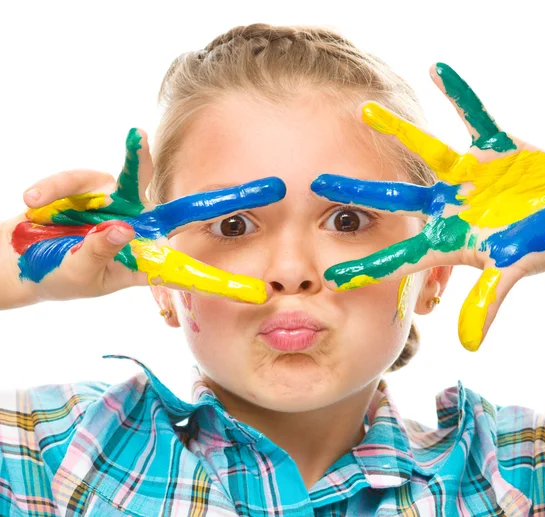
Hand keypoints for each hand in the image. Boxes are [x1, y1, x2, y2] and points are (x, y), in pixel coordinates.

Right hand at [8, 128, 284, 305]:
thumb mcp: (77, 272)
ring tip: (49, 202)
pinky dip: (56, 188)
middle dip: (218, 201)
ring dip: (109, 176)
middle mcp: (141, 230)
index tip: (257, 293)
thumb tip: (122, 229)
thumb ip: (98, 252)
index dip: (222, 283)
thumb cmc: (57, 275)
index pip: (188, 273)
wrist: (22, 258)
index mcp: (143, 262)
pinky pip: (82, 178)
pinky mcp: (94, 187)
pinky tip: (32, 201)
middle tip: (266, 190)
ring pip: (130, 177)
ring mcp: (120, 206)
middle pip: (183, 212)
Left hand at [311, 63, 544, 350]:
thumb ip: (488, 302)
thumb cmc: (539, 247)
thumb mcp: (513, 271)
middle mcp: (448, 205)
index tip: (330, 278)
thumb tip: (470, 345)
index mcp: (448, 237)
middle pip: (396, 199)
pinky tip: (438, 70)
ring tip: (365, 110)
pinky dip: (461, 95)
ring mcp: (467, 176)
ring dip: (398, 131)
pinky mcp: (492, 149)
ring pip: (426, 151)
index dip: (367, 267)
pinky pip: (475, 117)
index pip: (400, 256)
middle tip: (317, 184)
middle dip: (358, 192)